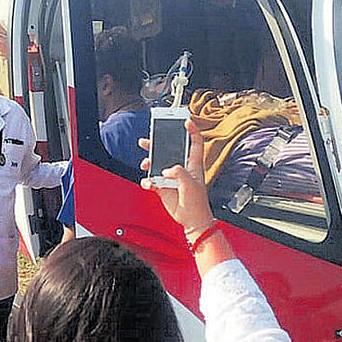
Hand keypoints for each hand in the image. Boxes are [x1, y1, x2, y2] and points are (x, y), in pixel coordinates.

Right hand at [139, 119, 214, 234]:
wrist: (191, 220)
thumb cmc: (197, 203)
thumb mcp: (190, 184)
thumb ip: (179, 172)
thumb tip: (166, 169)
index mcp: (193, 164)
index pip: (195, 143)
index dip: (192, 131)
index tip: (186, 121)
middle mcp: (181, 168)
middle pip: (169, 150)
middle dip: (158, 143)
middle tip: (146, 140)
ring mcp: (171, 177)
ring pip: (157, 163)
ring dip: (149, 162)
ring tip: (145, 163)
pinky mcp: (163, 187)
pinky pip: (151, 180)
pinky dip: (148, 181)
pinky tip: (149, 184)